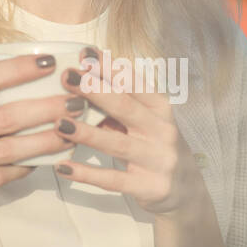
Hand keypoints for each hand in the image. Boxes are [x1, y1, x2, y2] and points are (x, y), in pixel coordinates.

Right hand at [0, 54, 76, 229]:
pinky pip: (1, 177)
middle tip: (76, 103)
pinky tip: (45, 161)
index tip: (50, 62)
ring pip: (8, 150)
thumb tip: (30, 87)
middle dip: (46, 108)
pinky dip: (26, 168)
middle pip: (5, 116)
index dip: (19, 68)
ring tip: (71, 133)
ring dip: (45, 141)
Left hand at [54, 50, 204, 215]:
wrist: (187, 192)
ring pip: (117, 144)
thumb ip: (121, 106)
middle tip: (67, 77)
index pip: (134, 83)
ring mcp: (157, 160)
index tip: (84, 55)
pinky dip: (87, 174)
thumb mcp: (147, 123)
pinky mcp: (148, 187)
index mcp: (161, 109)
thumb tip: (84, 82)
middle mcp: (163, 131)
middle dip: (95, 91)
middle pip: (126, 107)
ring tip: (59, 123)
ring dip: (87, 133)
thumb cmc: (158, 148)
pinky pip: (113, 180)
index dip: (109, 68)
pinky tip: (63, 167)